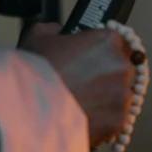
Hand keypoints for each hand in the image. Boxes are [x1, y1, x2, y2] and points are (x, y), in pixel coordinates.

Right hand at [19, 23, 133, 146]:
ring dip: (105, 100)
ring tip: (79, 105)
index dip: (104, 53)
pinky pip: (115, 120)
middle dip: (105, 78)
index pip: (118, 43)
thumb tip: (60, 31)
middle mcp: (122, 66)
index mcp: (107, 41)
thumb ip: (55, 30)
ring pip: (119, 97)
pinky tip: (82, 119)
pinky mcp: (119, 121)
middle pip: (121, 71)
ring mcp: (123, 96)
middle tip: (82, 85)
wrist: (28, 110)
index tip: (94, 60)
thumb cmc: (33, 72)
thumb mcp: (37, 37)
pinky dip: (102, 122)